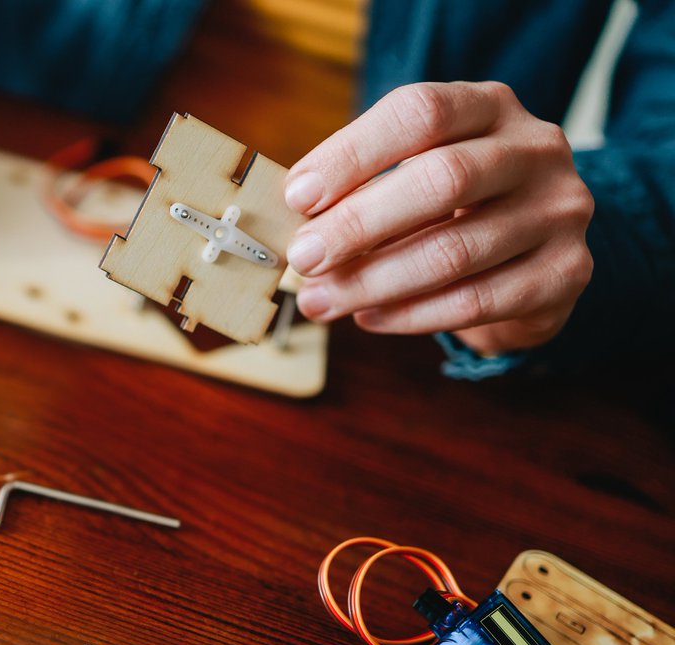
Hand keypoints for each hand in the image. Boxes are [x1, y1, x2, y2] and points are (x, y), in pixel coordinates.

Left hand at [283, 81, 593, 353]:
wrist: (536, 251)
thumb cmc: (453, 205)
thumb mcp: (416, 172)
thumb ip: (365, 187)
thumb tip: (297, 225)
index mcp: (491, 106)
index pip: (421, 112)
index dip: (353, 153)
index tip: (298, 196)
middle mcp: (536, 149)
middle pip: (442, 179)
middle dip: (358, 224)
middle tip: (303, 258)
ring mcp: (559, 211)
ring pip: (454, 251)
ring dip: (372, 282)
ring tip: (320, 300)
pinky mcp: (566, 273)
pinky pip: (476, 302)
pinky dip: (412, 315)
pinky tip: (369, 318)